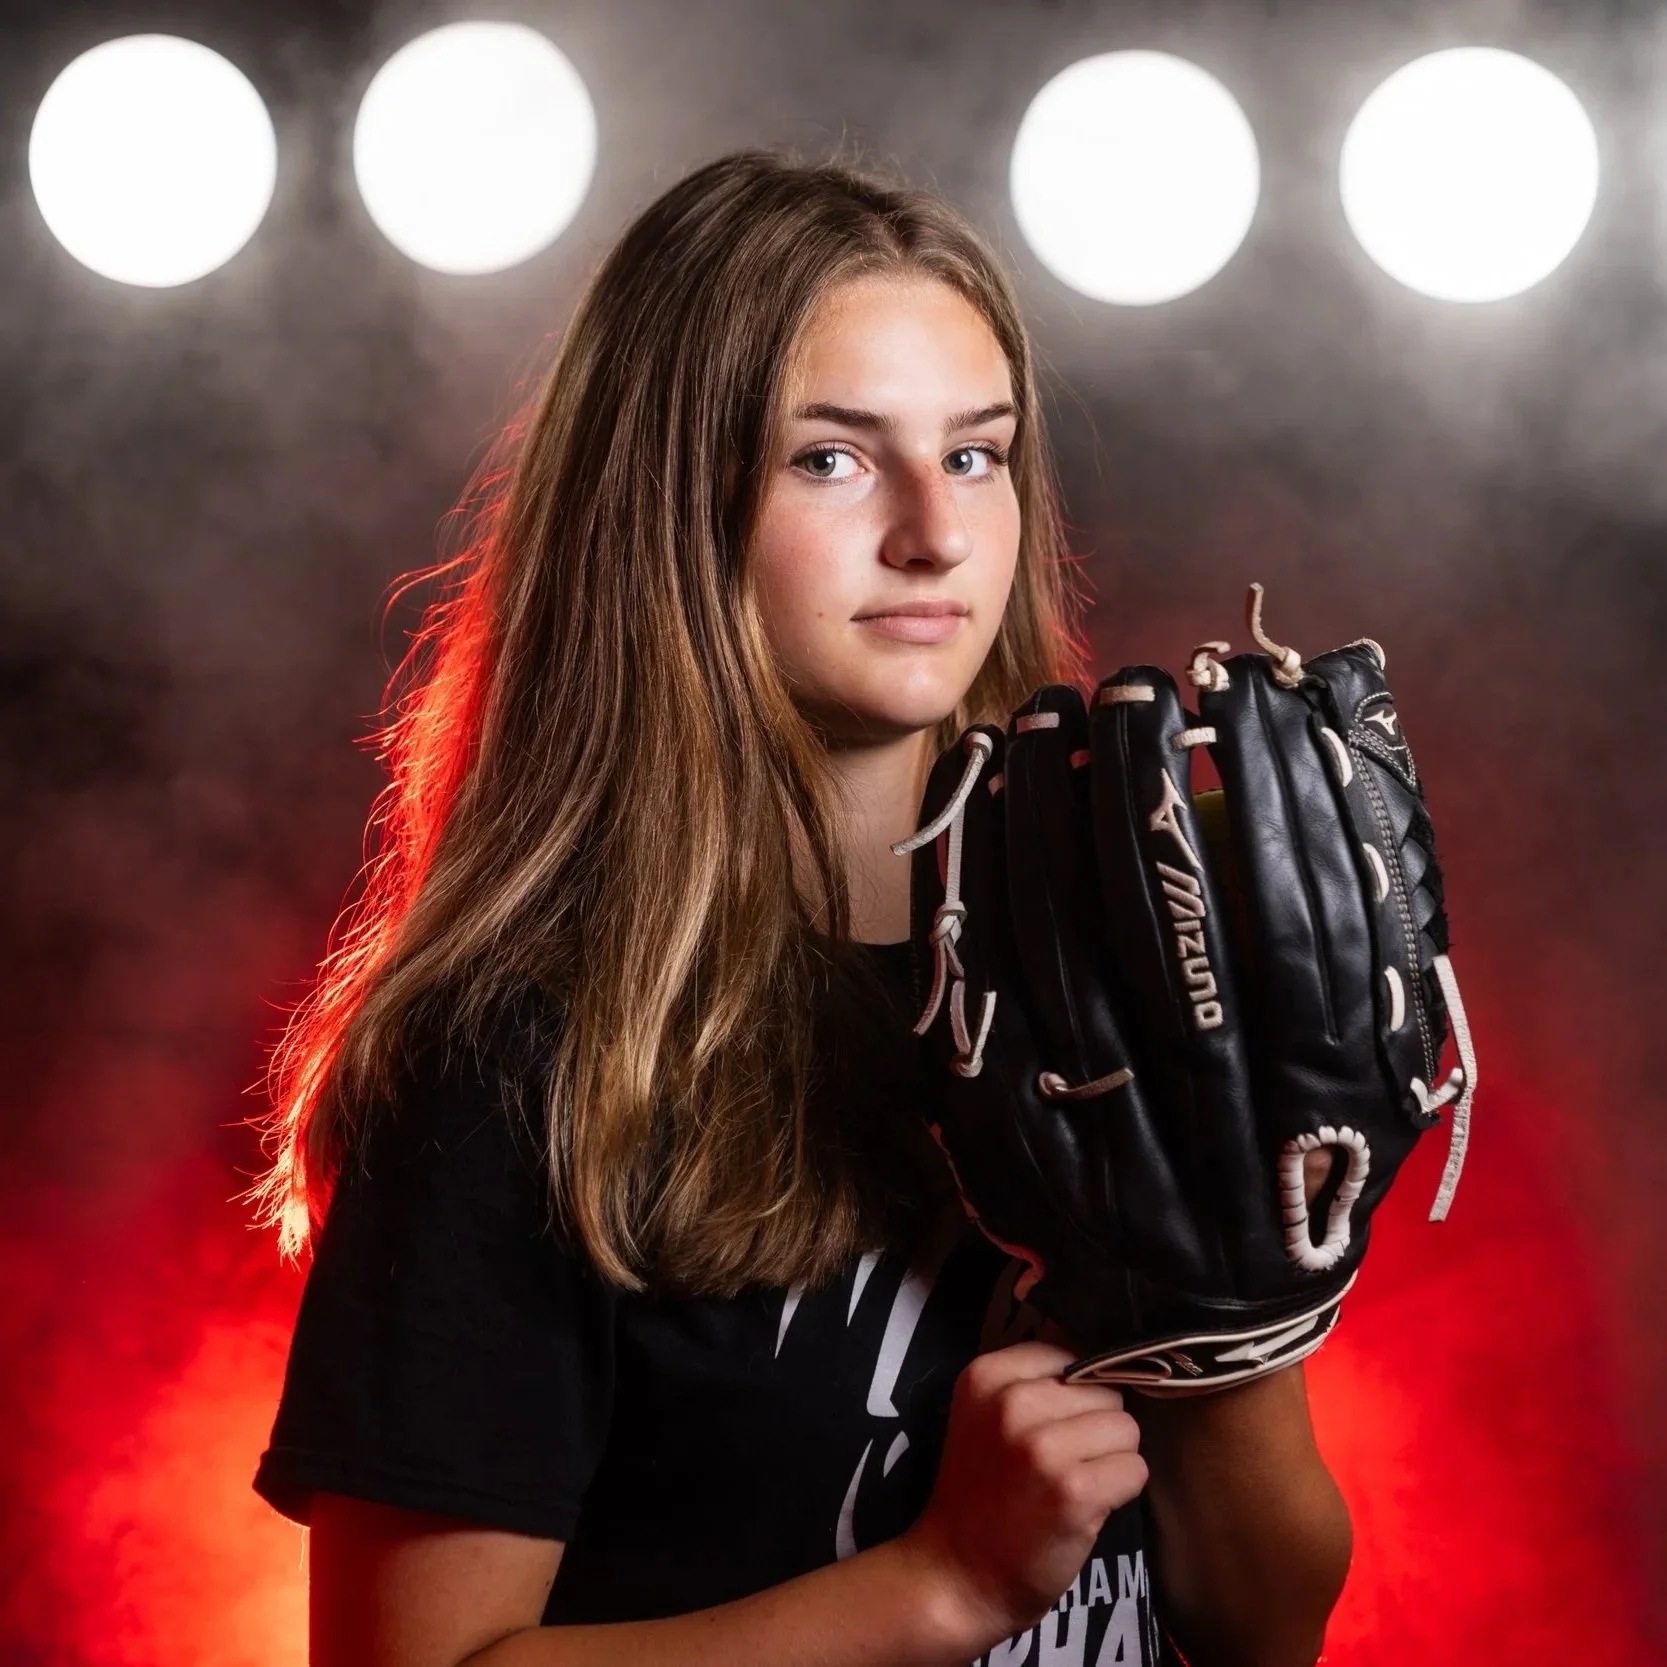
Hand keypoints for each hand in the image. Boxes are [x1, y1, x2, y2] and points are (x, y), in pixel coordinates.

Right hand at [897, 1340, 1147, 1650]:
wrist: (956, 1576)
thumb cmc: (981, 1495)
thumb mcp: (986, 1417)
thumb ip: (1032, 1382)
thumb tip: (1107, 1356)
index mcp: (986, 1375)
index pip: (1072, 1351)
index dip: (1077, 1389)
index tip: (1056, 1423)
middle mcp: (1013, 1402)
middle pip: (1105, 1388)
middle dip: (1096, 1425)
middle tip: (1062, 1462)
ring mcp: (1043, 1446)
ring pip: (1126, 1428)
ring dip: (1112, 1458)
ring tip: (1074, 1484)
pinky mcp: (1074, 1490)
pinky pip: (1135, 1469)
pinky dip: (1122, 1490)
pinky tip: (1087, 1507)